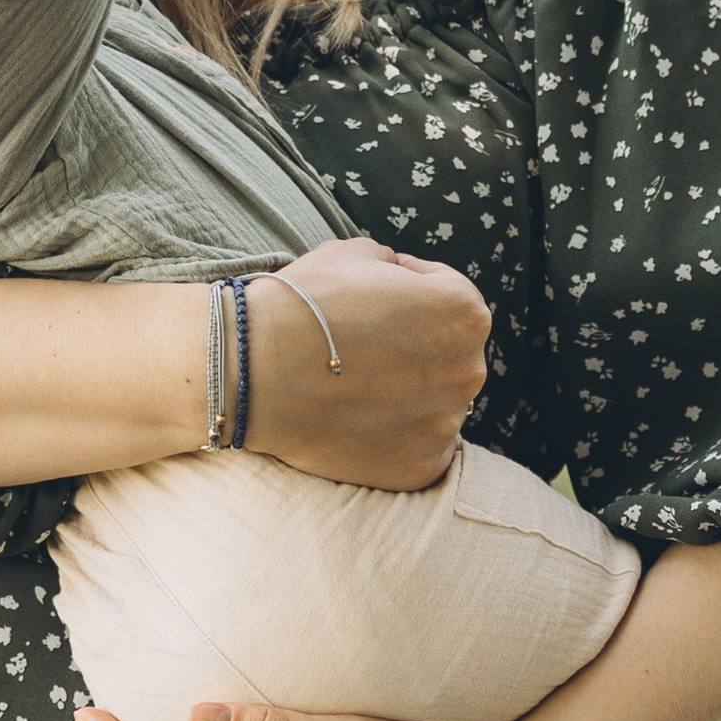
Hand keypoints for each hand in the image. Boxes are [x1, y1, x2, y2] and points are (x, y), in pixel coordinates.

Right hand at [245, 244, 490, 490]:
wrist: (251, 368)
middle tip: (361, 347)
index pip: (447, 295)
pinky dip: (392, 437)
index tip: (370, 303)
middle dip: (412, 347)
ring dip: (405, 394)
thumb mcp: (352, 253)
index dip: (406, 291)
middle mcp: (468, 370)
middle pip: (447, 355)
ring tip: (353, 386)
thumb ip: (392, 263)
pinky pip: (417, 447)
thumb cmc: (301, 303)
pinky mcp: (420, 467)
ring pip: (434, 404)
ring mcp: (446, 424)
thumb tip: (399, 275)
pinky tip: (354, 418)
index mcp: (464, 312)